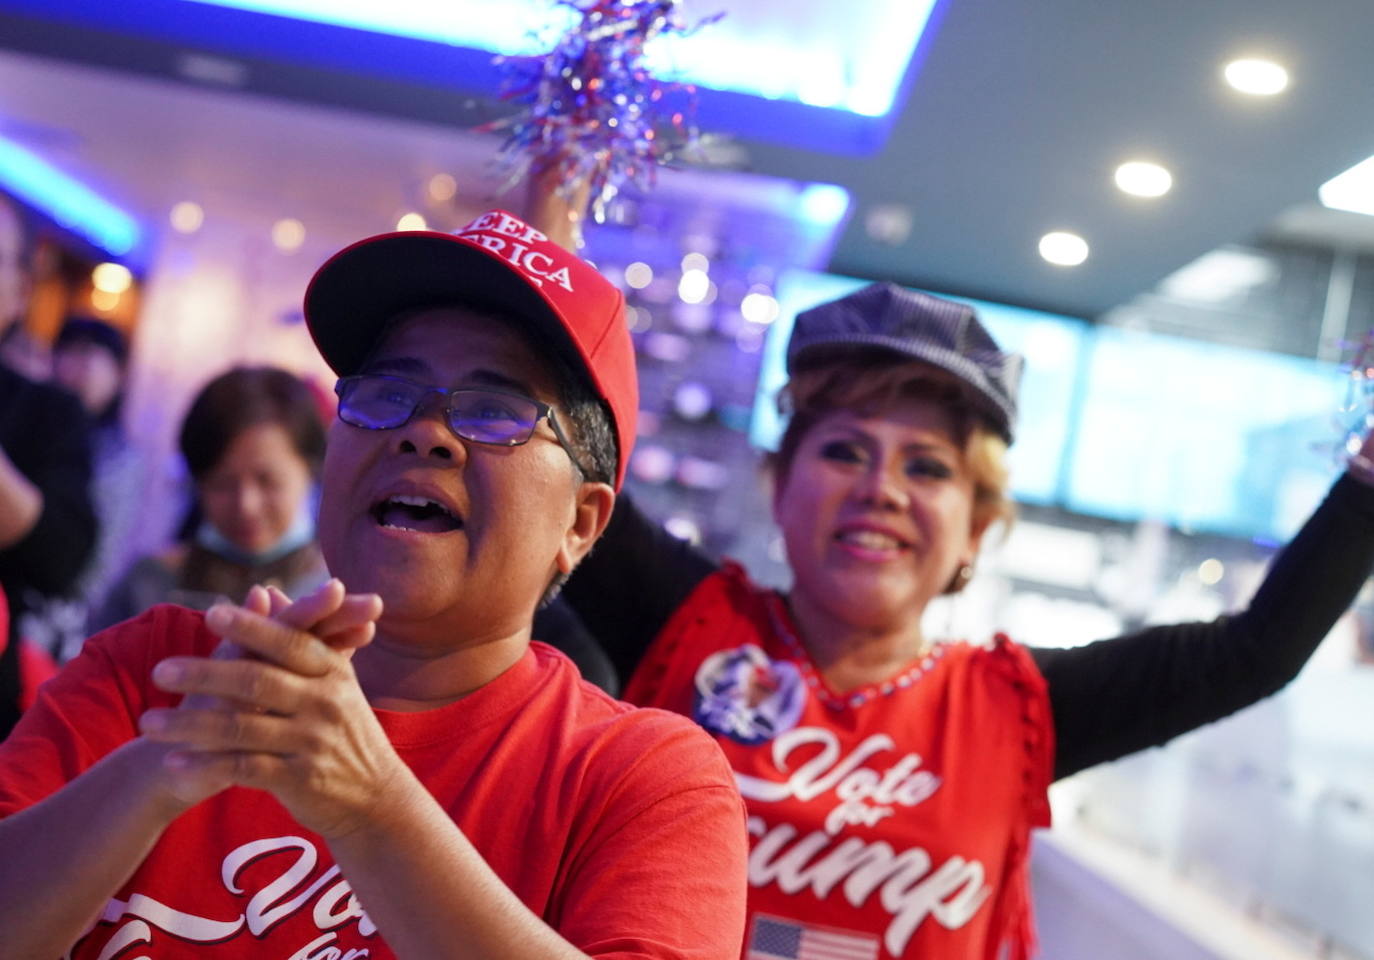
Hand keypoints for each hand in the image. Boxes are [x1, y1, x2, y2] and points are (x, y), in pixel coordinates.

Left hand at [139, 581, 396, 836]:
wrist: (376, 795)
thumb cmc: (344, 729)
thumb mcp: (333, 679)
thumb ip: (298, 636)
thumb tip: (264, 592)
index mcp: (332, 671)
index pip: (289, 642)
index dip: (252, 627)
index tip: (212, 613)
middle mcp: (324, 702)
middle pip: (257, 681)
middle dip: (205, 675)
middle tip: (160, 671)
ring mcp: (313, 741)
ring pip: (242, 728)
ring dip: (190, 725)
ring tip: (148, 723)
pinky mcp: (301, 779)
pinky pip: (244, 768)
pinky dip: (207, 764)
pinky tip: (174, 761)